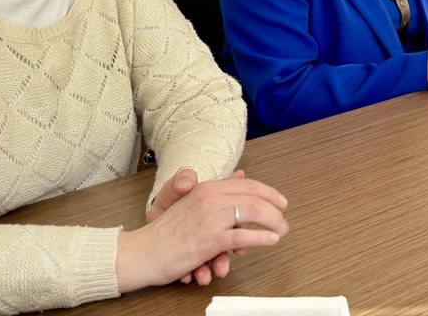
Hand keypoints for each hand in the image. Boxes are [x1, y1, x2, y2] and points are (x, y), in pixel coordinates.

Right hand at [116, 170, 288, 292]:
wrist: (143, 252)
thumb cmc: (166, 232)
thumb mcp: (191, 204)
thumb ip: (216, 190)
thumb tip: (241, 176)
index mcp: (206, 188)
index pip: (245, 184)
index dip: (267, 192)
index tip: (280, 201)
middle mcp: (209, 199)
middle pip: (253, 197)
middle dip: (274, 208)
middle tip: (284, 219)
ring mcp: (210, 218)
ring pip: (252, 213)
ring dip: (272, 222)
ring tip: (281, 230)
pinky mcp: (209, 239)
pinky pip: (242, 236)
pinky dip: (261, 238)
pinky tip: (270, 240)